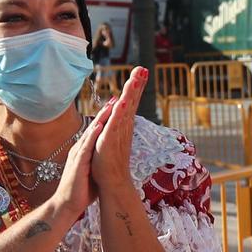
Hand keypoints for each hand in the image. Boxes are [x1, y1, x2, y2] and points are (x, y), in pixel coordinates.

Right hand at [51, 104, 104, 219]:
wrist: (67, 205)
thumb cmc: (81, 191)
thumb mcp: (93, 171)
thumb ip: (99, 161)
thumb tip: (109, 158)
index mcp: (84, 151)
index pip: (96, 131)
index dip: (106, 119)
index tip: (116, 107)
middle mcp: (80, 150)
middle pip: (93, 127)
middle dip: (104, 113)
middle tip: (115, 99)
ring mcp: (78, 155)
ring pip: (90, 133)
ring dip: (100, 119)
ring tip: (110, 106)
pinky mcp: (78, 163)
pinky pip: (85, 147)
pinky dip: (92, 136)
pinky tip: (99, 126)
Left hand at [90, 68, 145, 194]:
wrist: (112, 183)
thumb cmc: (109, 162)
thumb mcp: (111, 137)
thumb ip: (114, 124)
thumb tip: (117, 111)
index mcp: (123, 125)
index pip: (130, 101)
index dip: (135, 86)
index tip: (140, 71)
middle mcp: (124, 127)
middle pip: (131, 101)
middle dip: (137, 84)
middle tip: (142, 68)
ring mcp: (118, 133)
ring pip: (125, 108)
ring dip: (131, 93)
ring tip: (136, 78)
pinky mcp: (110, 141)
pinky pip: (115, 124)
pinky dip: (119, 113)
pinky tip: (121, 102)